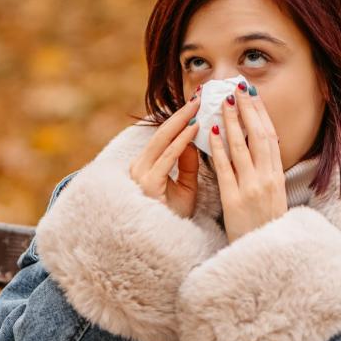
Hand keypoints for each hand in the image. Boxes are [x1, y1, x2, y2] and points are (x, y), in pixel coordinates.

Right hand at [128, 92, 200, 218]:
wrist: (167, 246)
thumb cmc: (175, 217)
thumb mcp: (185, 187)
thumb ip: (187, 163)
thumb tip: (194, 138)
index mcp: (146, 166)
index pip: (165, 136)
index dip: (181, 118)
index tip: (198, 103)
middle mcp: (139, 167)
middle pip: (162, 132)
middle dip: (182, 112)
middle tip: (200, 95)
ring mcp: (141, 175)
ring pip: (163, 140)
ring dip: (182, 120)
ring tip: (199, 105)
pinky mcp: (148, 184)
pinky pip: (168, 157)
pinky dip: (182, 141)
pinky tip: (195, 128)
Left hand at [210, 80, 284, 243]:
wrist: (264, 256)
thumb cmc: (265, 228)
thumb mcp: (274, 198)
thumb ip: (268, 174)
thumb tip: (262, 149)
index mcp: (277, 177)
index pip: (270, 137)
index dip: (261, 114)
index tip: (252, 95)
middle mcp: (267, 179)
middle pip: (258, 136)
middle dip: (247, 110)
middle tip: (237, 88)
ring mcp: (251, 189)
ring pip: (241, 147)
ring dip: (232, 122)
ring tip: (223, 102)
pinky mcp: (234, 200)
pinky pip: (225, 168)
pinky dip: (219, 148)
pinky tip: (212, 131)